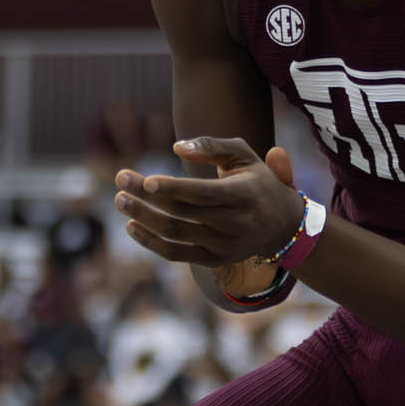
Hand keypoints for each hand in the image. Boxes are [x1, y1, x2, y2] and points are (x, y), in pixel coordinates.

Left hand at [115, 138, 303, 268]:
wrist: (284, 226)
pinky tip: (132, 226)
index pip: (201, 194)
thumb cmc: (257, 181)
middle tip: (120, 179)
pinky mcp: (215, 260)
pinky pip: (177, 254)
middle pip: (182, 212)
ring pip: (175, 234)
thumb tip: (176, 147)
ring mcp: (224, 245)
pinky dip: (151, 243)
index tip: (145, 180)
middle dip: (146, 197)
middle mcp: (234, 223)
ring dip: (143, 218)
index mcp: (243, 195)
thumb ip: (212, 145)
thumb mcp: (243, 155)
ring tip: (120, 200)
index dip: (172, 188)